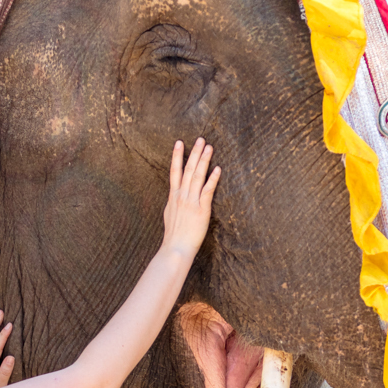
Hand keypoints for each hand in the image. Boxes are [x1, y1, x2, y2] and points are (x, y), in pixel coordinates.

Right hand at [161, 138, 220, 256]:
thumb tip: (176, 196)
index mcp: (173, 196)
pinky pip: (207, 191)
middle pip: (188, 169)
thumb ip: (174, 203)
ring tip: (209, 147)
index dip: (176, 156)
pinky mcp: (201, 209)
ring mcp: (191, 202)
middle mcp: (181, 196)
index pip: (174, 171)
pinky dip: (213, 179)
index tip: (179, 142)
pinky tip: (218, 169)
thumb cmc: (174, 235)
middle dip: (194, 153)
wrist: (175, 248)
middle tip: (200, 139)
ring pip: (197, 176)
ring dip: (204, 160)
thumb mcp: (169, 214)